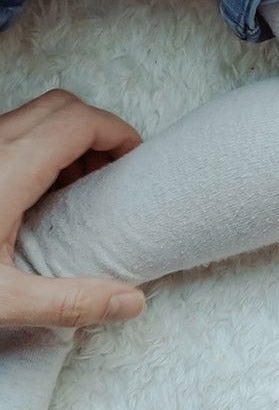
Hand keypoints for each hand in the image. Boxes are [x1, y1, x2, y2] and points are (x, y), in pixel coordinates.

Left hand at [0, 89, 144, 328]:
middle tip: (108, 175)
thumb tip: (132, 304)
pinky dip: (37, 145)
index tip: (134, 162)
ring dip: (66, 137)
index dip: (118, 133)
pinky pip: (9, 131)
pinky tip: (31, 193)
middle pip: (61, 106)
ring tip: (74, 187)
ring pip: (34, 114)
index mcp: (8, 171)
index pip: (81, 121)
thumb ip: (69, 302)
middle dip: (96, 131)